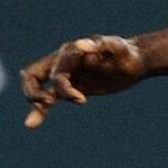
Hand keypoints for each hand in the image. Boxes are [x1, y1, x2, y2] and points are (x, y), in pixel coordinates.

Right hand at [20, 35, 146, 127]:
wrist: (135, 61)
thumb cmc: (126, 52)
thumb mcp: (117, 47)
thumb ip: (101, 44)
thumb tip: (81, 43)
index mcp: (70, 53)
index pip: (56, 71)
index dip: (62, 87)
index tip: (81, 99)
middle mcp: (64, 63)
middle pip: (35, 76)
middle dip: (36, 92)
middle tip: (50, 103)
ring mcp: (67, 75)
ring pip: (39, 88)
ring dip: (34, 102)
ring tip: (33, 122)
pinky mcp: (73, 88)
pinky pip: (51, 98)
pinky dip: (40, 110)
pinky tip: (31, 124)